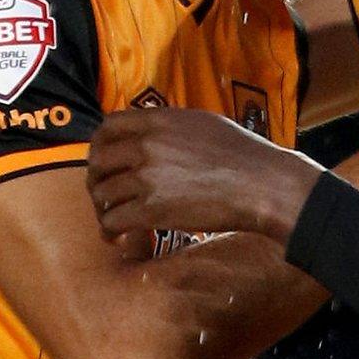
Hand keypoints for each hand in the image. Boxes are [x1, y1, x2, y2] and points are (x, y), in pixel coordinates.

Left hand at [87, 108, 321, 243]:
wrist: (262, 184)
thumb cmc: (244, 154)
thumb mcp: (204, 124)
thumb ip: (171, 127)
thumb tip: (153, 134)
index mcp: (159, 120)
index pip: (108, 125)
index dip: (100, 144)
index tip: (104, 159)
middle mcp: (147, 144)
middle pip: (98, 159)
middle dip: (96, 178)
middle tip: (104, 193)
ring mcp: (147, 177)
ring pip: (102, 193)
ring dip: (103, 208)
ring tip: (112, 220)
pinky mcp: (151, 210)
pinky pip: (112, 221)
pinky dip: (110, 232)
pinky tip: (118, 238)